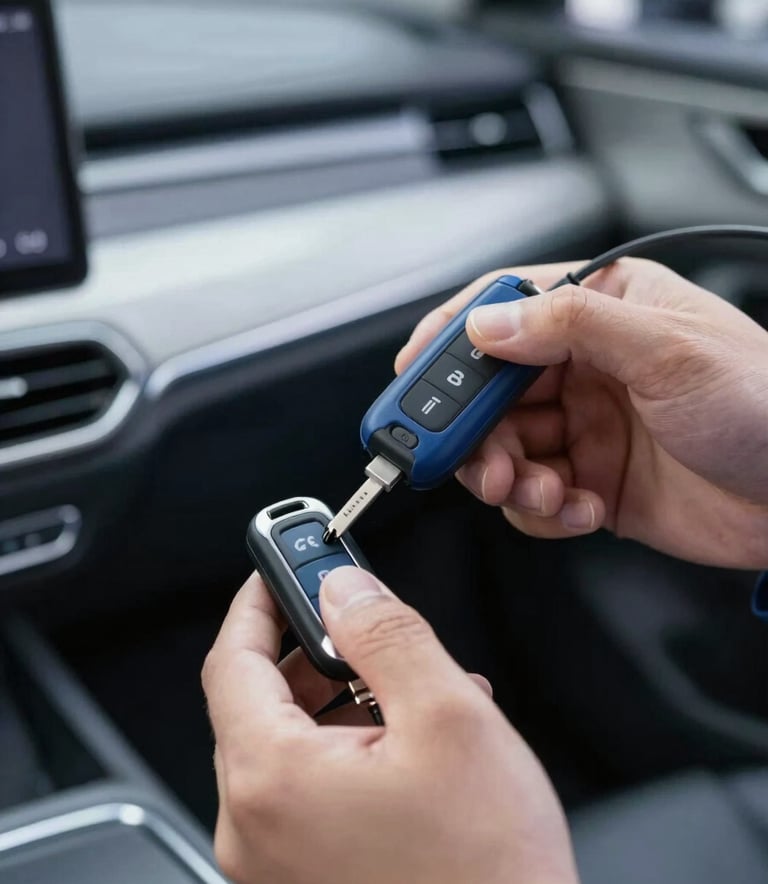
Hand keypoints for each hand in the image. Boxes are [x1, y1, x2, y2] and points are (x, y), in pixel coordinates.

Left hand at [203, 569, 578, 883]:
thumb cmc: (489, 874)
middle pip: (258, 701)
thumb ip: (387, 635)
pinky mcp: (303, 878)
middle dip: (313, 651)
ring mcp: (274, 863)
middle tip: (363, 625)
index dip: (256, 602)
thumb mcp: (450, 719)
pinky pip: (306, 787)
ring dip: (341, 699)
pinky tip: (407, 739)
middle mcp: (254, 829)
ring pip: (289, 743)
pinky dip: (347, 747)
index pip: (231, 661)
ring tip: (410, 689)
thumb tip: (344, 590)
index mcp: (272, 780)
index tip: (277, 566)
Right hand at [396, 259, 767, 568]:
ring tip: (541, 490)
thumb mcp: (666, 350)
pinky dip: (547, 511)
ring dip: (510, 476)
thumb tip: (486, 325)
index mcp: (604, 312)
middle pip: (492, 390)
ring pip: (506, 448)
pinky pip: (537, 497)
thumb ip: (568, 326)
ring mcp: (588, 428)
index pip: (506, 308)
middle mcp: (587, 368)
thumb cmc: (765, 405)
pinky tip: (584, 509)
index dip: (452, 336)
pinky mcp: (594, 482)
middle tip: (471, 458)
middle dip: (475, 429)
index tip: (411, 371)